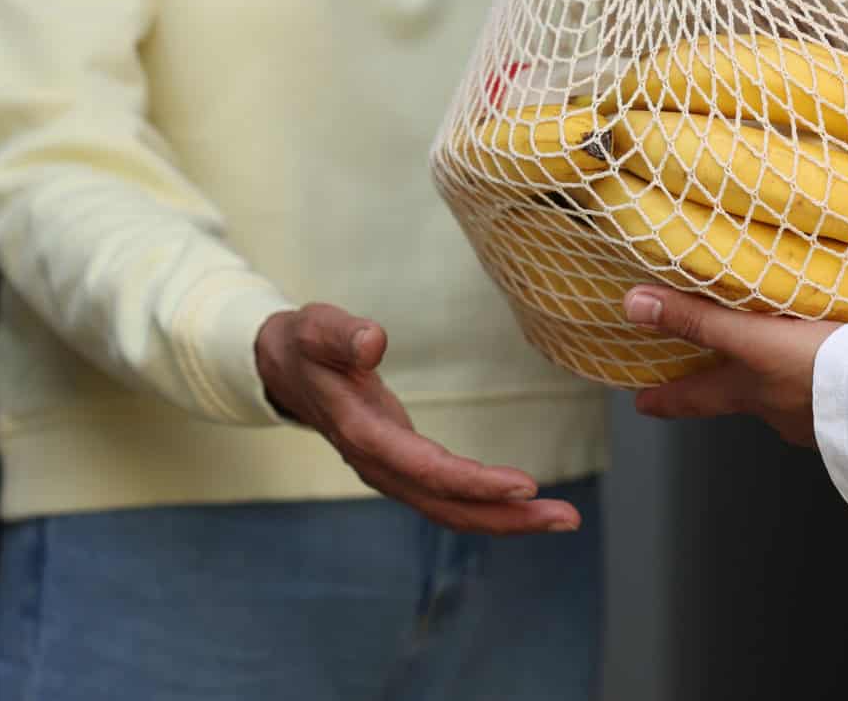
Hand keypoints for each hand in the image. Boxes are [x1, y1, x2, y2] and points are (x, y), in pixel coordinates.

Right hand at [255, 305, 580, 534]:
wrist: (281, 369)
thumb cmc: (304, 344)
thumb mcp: (315, 327)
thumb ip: (341, 333)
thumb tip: (373, 343)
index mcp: (362, 434)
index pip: (425, 467)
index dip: (473, 481)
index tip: (524, 483)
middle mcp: (378, 464)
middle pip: (446, 505)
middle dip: (506, 516)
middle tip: (566, 518)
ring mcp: (389, 471)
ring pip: (450, 510)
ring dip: (505, 519)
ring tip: (560, 517)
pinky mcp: (401, 467)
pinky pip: (447, 498)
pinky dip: (487, 506)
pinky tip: (523, 504)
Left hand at [621, 284, 842, 446]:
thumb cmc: (817, 367)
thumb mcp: (752, 337)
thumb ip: (698, 320)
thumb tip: (633, 305)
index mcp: (748, 392)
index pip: (695, 398)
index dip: (666, 399)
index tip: (641, 404)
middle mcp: (777, 411)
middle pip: (742, 398)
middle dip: (728, 388)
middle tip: (717, 380)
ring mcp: (816, 418)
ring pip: (786, 396)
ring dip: (783, 380)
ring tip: (791, 357)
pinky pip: (827, 395)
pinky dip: (824, 383)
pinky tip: (840, 367)